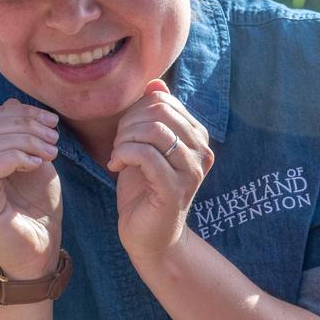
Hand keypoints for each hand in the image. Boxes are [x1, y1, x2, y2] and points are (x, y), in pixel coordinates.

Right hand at [0, 99, 62, 278]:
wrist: (40, 253)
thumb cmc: (38, 211)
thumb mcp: (34, 163)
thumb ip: (23, 136)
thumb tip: (11, 102)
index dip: (22, 113)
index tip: (52, 122)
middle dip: (27, 125)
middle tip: (54, 137)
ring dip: (26, 140)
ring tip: (51, 152)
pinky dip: (17, 156)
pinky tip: (37, 164)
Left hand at [108, 79, 213, 262]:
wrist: (150, 236)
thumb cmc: (145, 190)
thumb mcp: (146, 146)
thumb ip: (152, 116)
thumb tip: (155, 83)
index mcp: (198, 136)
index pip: (164, 101)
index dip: (135, 112)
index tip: (125, 135)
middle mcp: (202, 151)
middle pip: (158, 112)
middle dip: (127, 124)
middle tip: (118, 146)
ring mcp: (191, 171)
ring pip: (152, 130)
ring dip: (124, 140)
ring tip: (117, 157)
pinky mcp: (175, 189)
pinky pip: (145, 154)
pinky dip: (123, 155)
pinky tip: (116, 167)